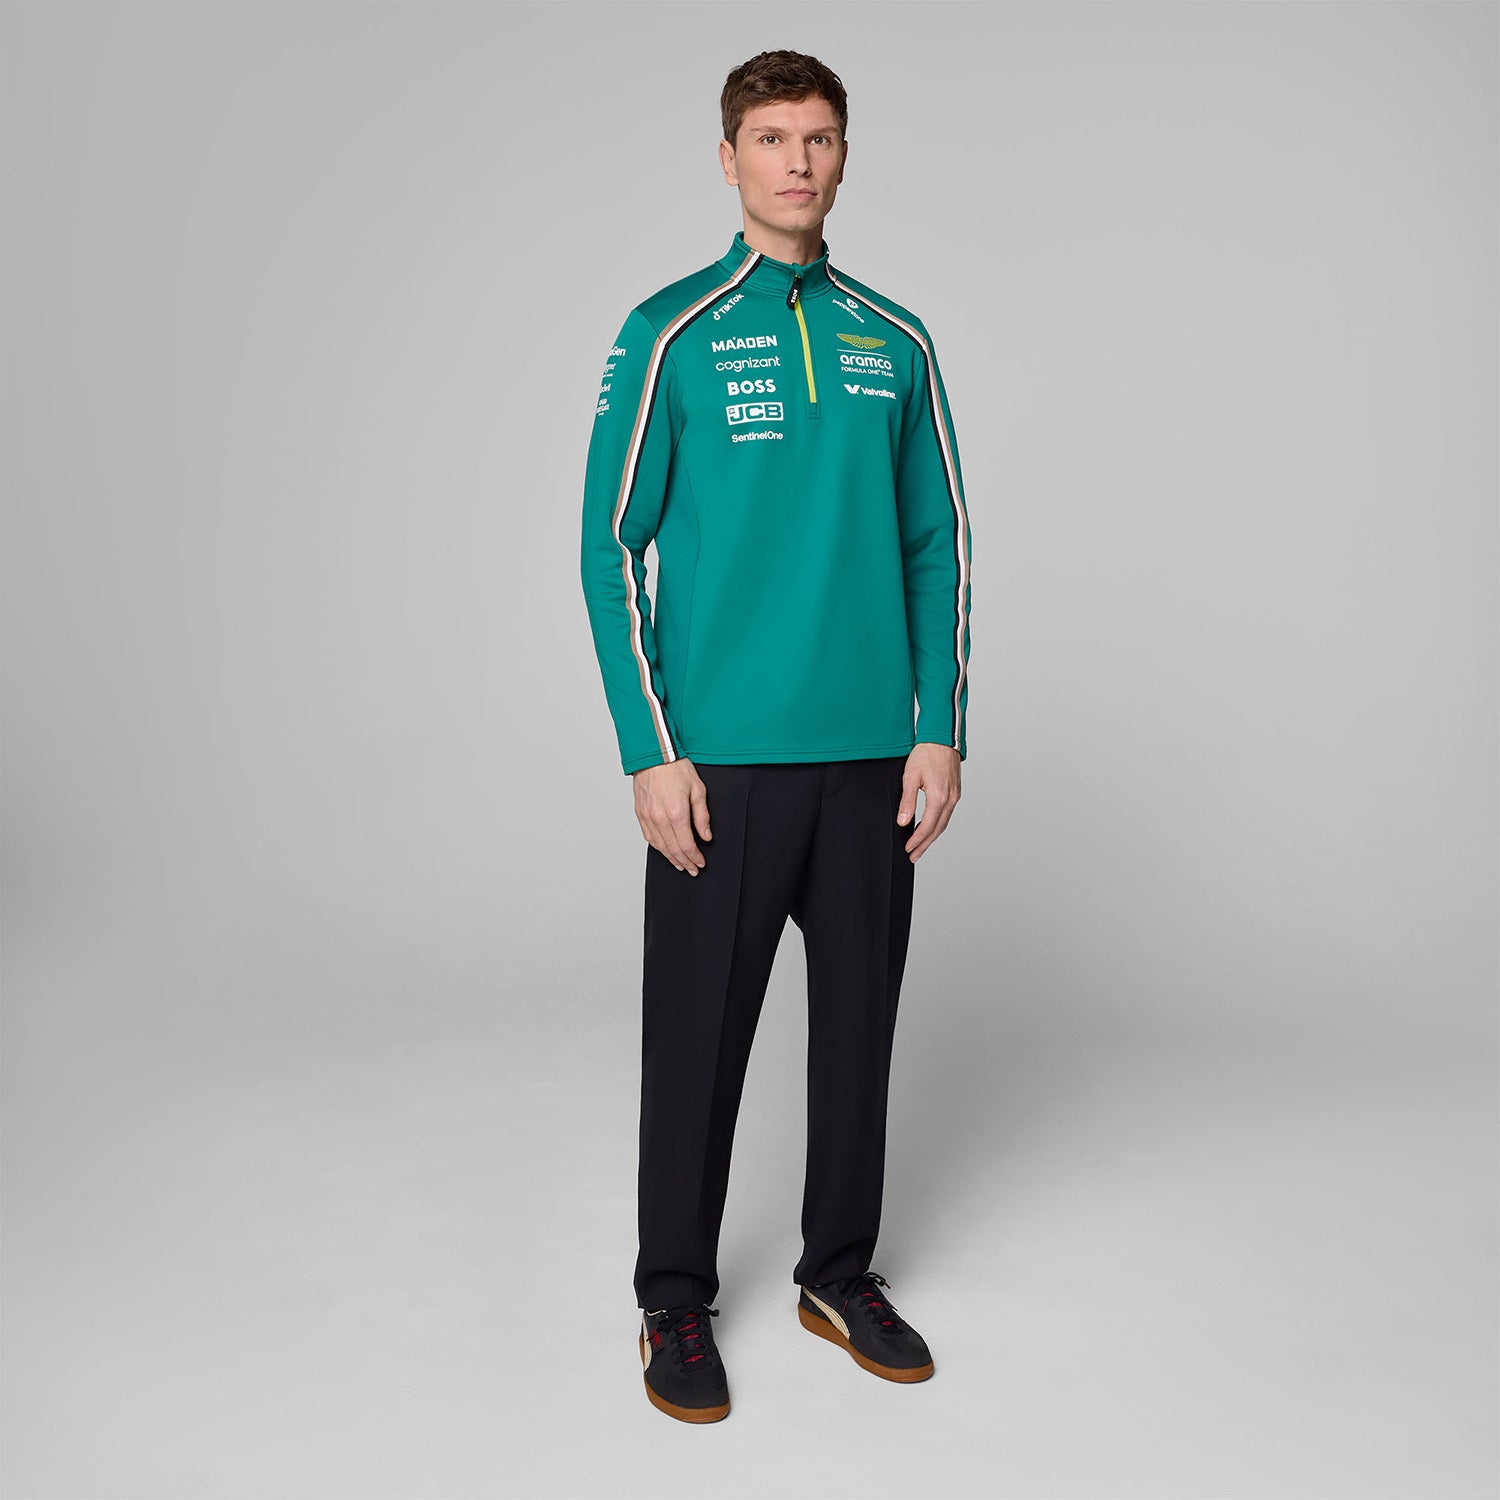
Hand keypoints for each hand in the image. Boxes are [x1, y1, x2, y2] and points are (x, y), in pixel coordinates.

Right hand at [633, 758, 711, 874]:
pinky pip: (649, 837)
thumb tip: (706, 836)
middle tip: (693, 870)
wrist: (654, 754)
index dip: (695, 857)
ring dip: (671, 858)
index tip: (701, 863)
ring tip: (680, 864)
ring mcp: (648, 817)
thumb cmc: (676, 768)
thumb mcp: (698, 790)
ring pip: (660, 846)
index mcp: (676, 813)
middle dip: (685, 862)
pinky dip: (658, 847)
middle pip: (673, 849)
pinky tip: (665, 851)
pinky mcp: (640, 813)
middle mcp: (660, 818)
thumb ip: (702, 816)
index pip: (686, 845)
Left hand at [897, 743, 961, 861]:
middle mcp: (950, 799)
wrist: (942, 738)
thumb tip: (903, 822)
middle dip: (925, 844)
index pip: (927, 826)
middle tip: (913, 856)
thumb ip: (907, 802)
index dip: (917, 840)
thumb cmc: (925, 754)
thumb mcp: (910, 777)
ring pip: (944, 823)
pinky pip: (947, 814)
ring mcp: (955, 796)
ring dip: (932, 836)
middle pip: (938, 829)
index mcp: (939, 797)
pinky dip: (938, 825)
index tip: (908, 849)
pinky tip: (930, 828)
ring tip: (920, 847)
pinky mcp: (955, 792)